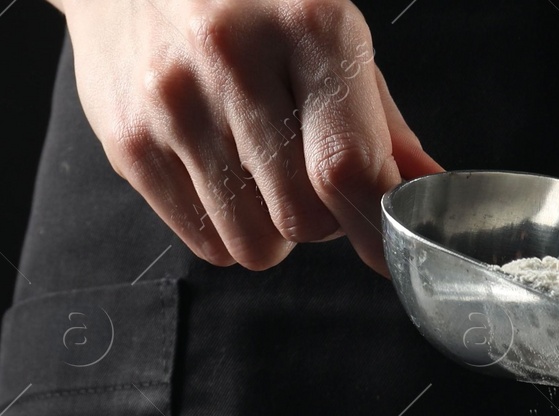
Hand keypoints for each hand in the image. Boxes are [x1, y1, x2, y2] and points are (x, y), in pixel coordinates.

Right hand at [60, 0, 440, 274]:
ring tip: (260, 170)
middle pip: (305, 218)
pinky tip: (220, 171)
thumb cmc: (249, 7)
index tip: (389, 248)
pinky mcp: (127, 139)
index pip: (350, 166)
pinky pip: (204, 241)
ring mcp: (173, 100)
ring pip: (254, 243)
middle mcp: (234, 57)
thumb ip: (384, 124)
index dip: (376, 225)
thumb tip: (431, 190)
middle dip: (324, 222)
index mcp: (308, 25)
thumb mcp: (329, 39)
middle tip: (311, 179)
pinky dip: (226, 226)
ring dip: (272, 229)